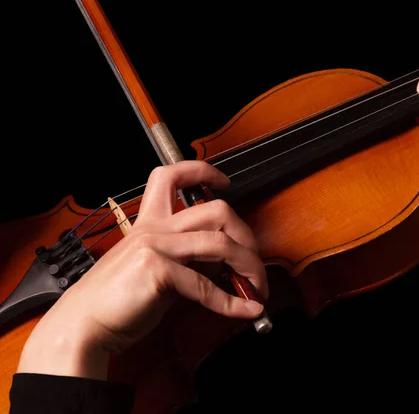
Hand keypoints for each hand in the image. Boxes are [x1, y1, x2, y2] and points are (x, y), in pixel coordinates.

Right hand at [17, 160, 266, 379]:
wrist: (84, 324)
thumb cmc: (118, 299)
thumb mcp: (156, 268)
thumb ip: (188, 259)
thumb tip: (225, 263)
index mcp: (150, 223)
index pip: (171, 176)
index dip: (201, 170)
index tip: (224, 181)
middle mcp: (154, 228)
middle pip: (216, 210)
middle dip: (247, 236)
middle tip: (255, 261)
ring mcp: (155, 246)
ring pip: (220, 243)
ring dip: (249, 267)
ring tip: (257, 288)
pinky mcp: (157, 270)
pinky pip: (206, 285)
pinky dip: (232, 302)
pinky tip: (245, 310)